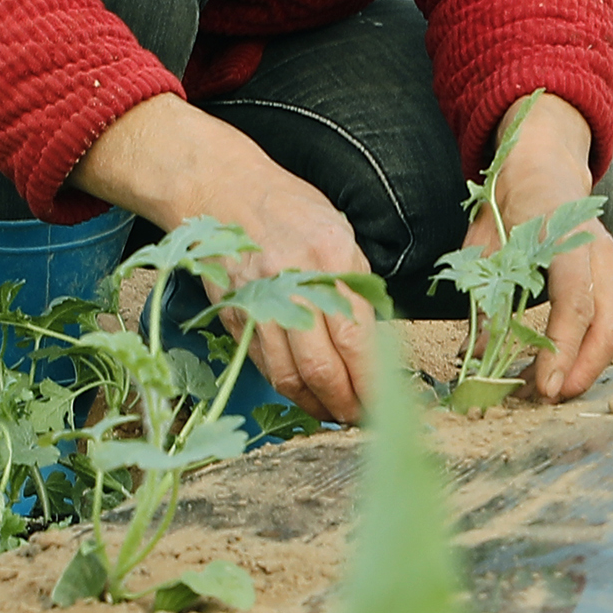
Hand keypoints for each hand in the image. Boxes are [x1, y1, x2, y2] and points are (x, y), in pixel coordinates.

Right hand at [72, 94, 380, 424]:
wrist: (224, 191)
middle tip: (363, 420)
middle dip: (346, 403)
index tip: (388, 403)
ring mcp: (258, 302)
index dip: (373, 382)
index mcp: (330, 260)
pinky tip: (305, 394)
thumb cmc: (292, 211)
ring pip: (288, 375)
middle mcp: (292, 284)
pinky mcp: (233, 315)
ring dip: (316, 405)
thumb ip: (356, 288)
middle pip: (322, 367)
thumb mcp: (340, 235)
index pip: (358, 339)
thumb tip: (376, 344)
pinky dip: (287, 387)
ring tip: (336, 415)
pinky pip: (263, 364)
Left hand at [475, 94, 612, 403]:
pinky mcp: (608, 278)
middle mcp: (599, 254)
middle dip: (584, 371)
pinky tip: (555, 367)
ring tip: (546, 390)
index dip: (561, 352)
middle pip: (610, 326)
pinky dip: (585, 351)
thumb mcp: (484, 244)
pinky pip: (607, 322)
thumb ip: (484, 296)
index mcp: (566, 239)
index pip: (575, 305)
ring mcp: (609, 265)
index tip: (543, 389)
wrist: (545, 162)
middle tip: (549, 401)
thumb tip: (475, 355)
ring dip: (585, 365)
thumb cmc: (510, 200)